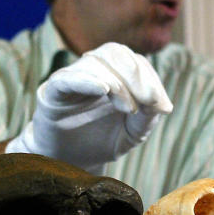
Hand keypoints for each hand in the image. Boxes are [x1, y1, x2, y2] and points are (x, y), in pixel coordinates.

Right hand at [6, 42, 172, 173]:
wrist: (71, 162)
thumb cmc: (103, 141)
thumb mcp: (133, 132)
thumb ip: (148, 116)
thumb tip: (162, 104)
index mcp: (114, 73)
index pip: (134, 61)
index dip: (150, 79)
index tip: (161, 105)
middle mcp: (92, 69)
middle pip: (115, 52)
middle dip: (136, 75)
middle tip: (147, 101)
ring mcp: (71, 78)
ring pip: (93, 62)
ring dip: (117, 83)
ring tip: (128, 109)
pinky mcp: (51, 92)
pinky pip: (66, 78)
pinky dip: (86, 80)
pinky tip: (103, 90)